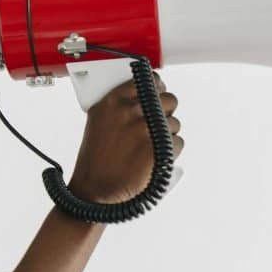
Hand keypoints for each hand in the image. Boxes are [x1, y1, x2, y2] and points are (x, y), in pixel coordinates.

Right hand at [66, 71, 182, 202]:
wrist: (94, 191)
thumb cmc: (95, 159)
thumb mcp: (98, 122)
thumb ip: (119, 105)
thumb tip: (144, 96)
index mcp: (113, 101)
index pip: (147, 80)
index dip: (156, 88)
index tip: (157, 93)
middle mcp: (130, 111)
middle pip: (168, 99)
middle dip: (166, 111)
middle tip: (157, 124)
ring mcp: (145, 130)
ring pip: (174, 123)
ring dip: (168, 134)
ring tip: (150, 146)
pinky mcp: (157, 149)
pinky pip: (178, 143)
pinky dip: (170, 152)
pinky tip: (154, 158)